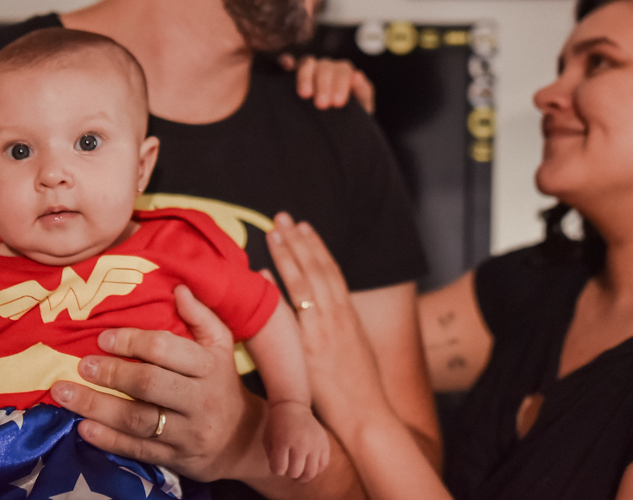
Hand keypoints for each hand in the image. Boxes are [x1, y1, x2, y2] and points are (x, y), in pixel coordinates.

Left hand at [49, 285, 263, 482]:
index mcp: (209, 366)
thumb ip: (201, 316)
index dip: (132, 342)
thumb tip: (178, 288)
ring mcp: (187, 432)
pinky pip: (137, 449)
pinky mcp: (175, 458)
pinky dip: (107, 440)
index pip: (166, 350)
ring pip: (138, 420)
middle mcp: (199, 399)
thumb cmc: (222, 383)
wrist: (243, 440)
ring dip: (97, 407)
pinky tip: (83, 428)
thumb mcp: (222, 346)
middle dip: (112, 373)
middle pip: (149, 385)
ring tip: (65, 394)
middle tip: (82, 365)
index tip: (104, 338)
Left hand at [263, 400, 330, 482]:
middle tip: (288, 466)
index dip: (276, 469)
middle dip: (289, 472)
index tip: (276, 462)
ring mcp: (315, 443)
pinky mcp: (324, 443)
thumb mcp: (268, 439)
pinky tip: (309, 464)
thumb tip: (283, 474)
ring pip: (311, 473)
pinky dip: (316, 469)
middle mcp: (301, 443)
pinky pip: (323, 465)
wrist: (293, 406)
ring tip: (298, 471)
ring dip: (303, 476)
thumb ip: (273, 458)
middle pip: (295, 472)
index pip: (279, 469)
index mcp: (283, 441)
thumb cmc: (277, 425)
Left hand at [265, 214, 391, 444]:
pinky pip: (291, 312)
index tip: (304, 227)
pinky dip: (278, 288)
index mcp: (348, 315)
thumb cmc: (361, 389)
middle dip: (299, 241)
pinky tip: (265, 271)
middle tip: (282, 217)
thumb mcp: (357, 349)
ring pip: (305, 282)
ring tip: (273, 232)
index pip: (332, 271)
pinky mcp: (310, 347)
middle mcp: (337, 316)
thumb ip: (342, 330)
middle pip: (317, 268)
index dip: (317, 247)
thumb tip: (328, 317)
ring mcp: (323, 330)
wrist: (368, 415)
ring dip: (288, 254)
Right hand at [278, 54, 374, 113]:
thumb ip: (363, 93)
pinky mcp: (294, 74)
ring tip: (304, 94)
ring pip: (308, 63)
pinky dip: (288, 62)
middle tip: (322, 104)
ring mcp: (311, 69)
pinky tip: (286, 66)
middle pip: (325, 67)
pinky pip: (290, 63)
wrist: (339, 130)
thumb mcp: (362, 109)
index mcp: (345, 73)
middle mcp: (328, 68)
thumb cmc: (350, 119)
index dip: (340, 84)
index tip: (338, 103)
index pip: (343, 71)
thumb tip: (358, 76)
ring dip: (305, 76)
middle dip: (324, 84)